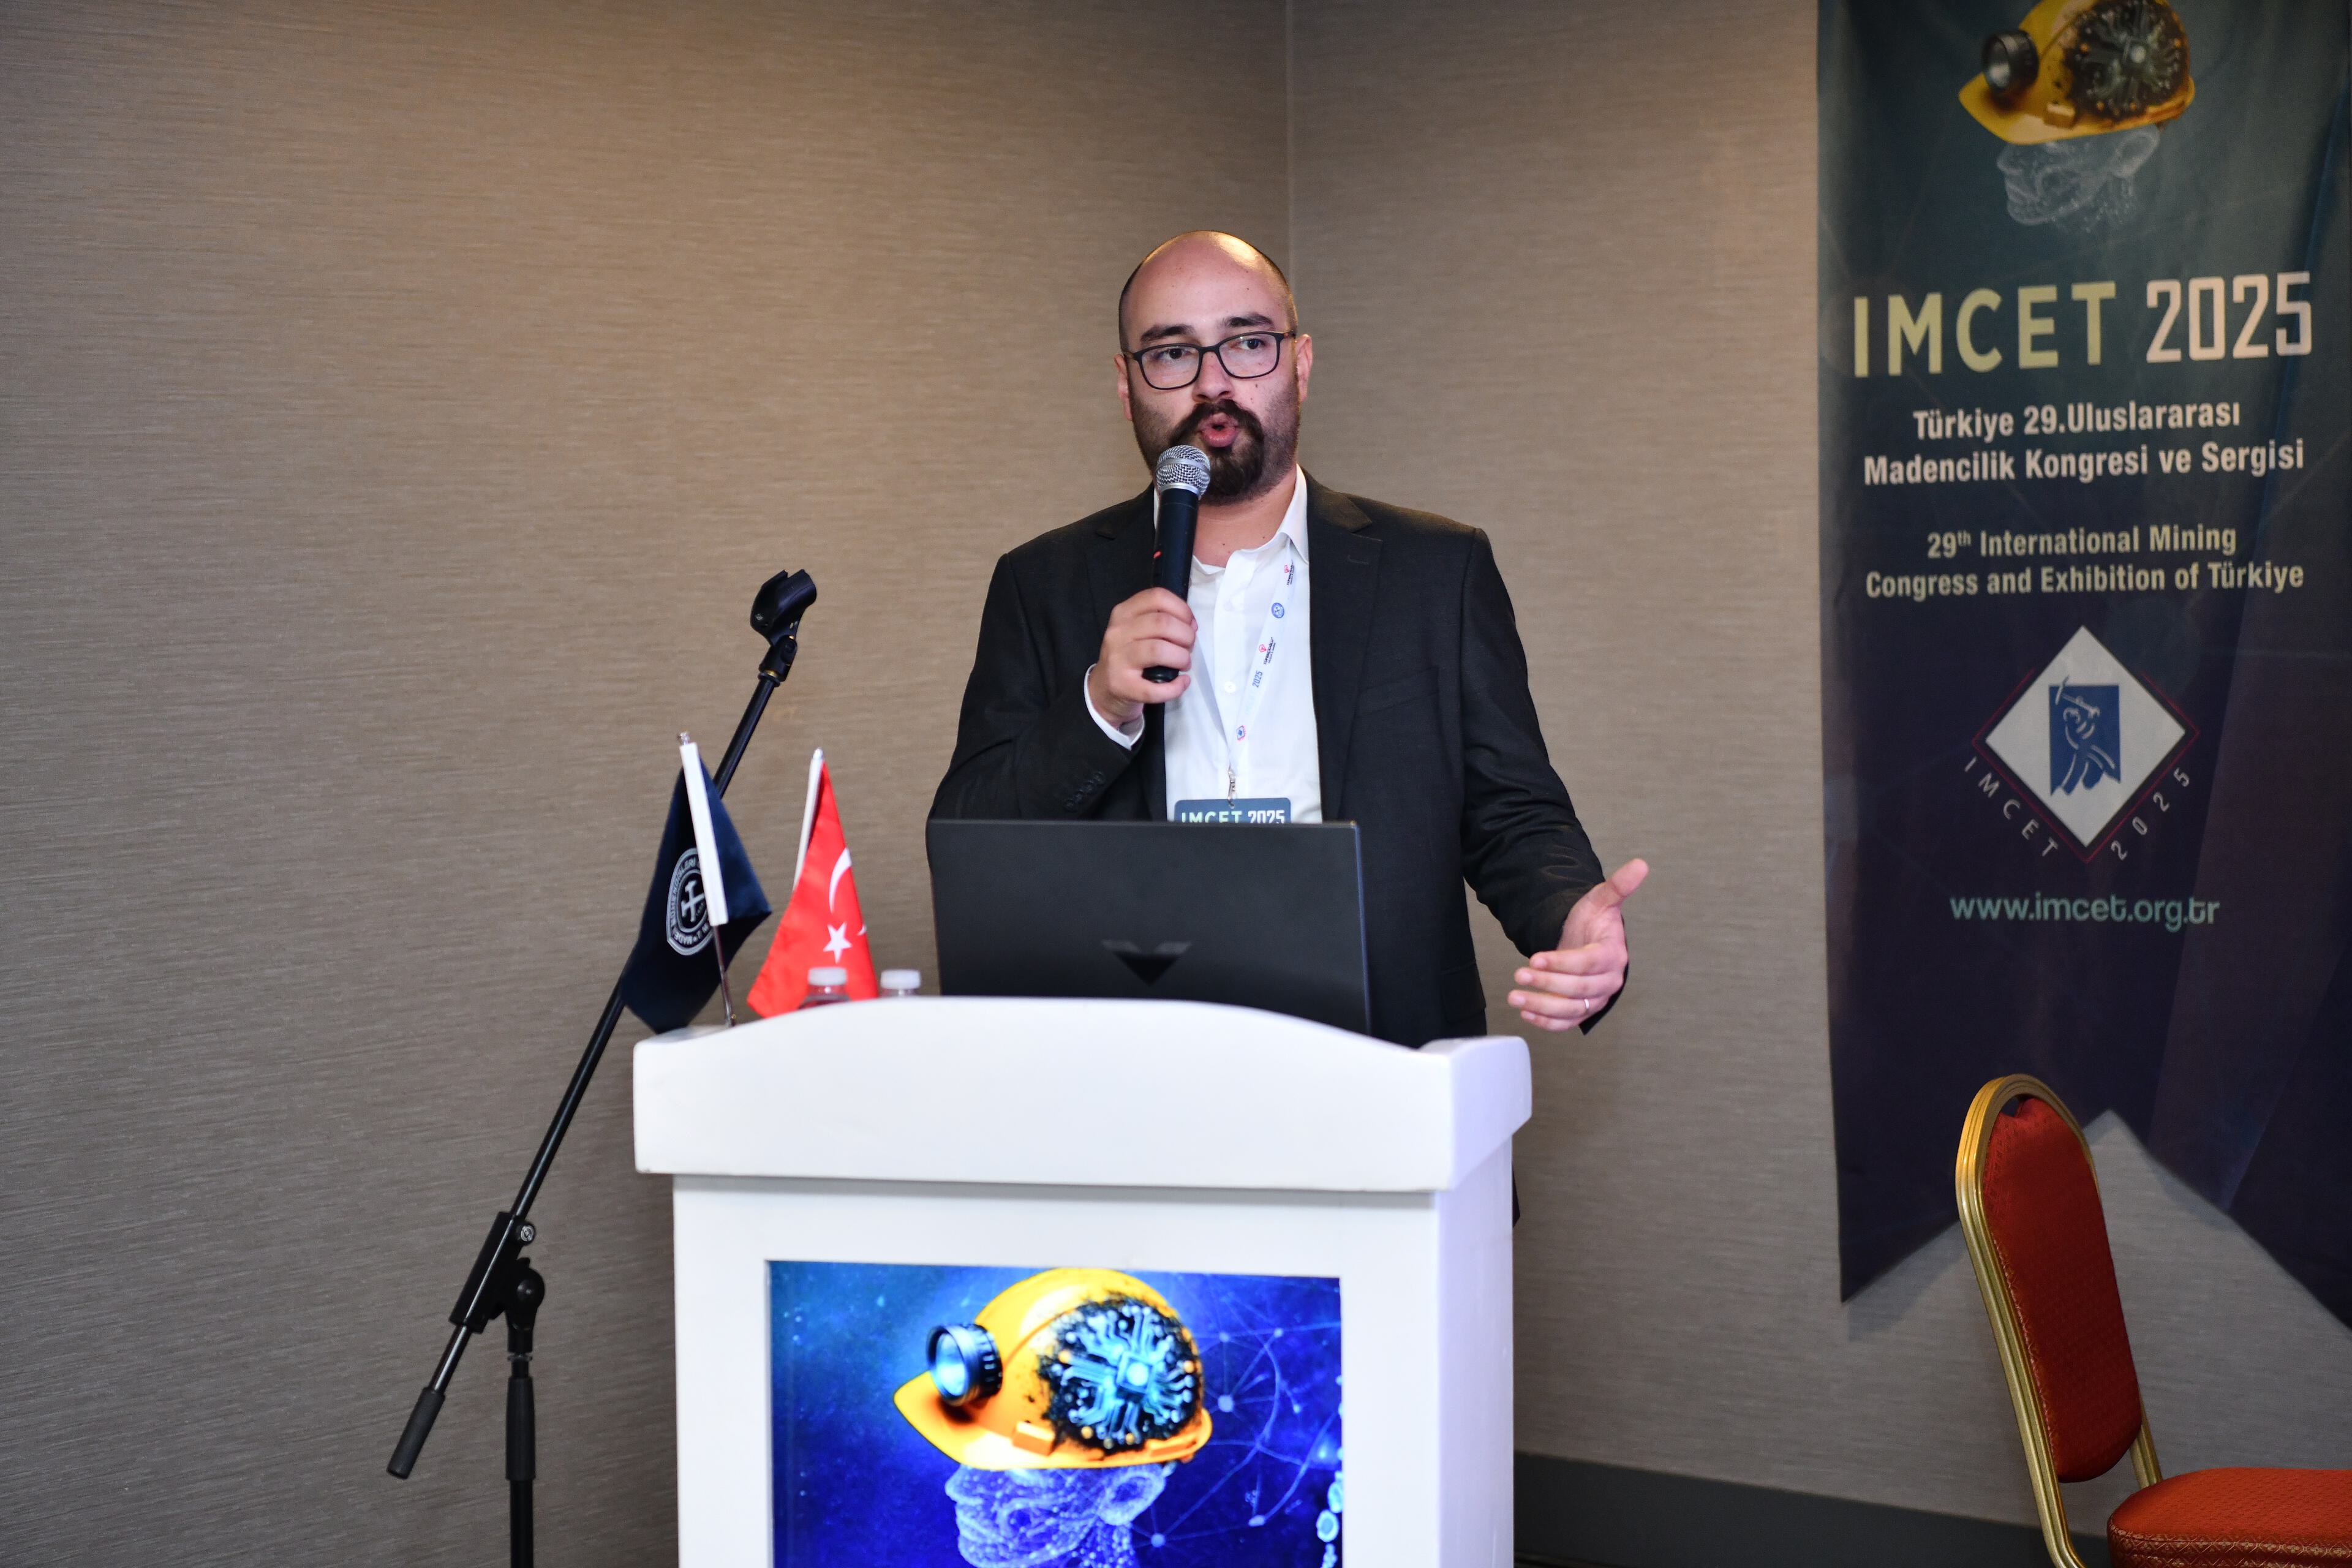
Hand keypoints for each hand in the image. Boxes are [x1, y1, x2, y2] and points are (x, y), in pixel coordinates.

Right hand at [1088, 588, 1194, 727]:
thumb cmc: (1128, 654)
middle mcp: (1118, 633)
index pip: (1157, 597)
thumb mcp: (1135, 629)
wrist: (1104, 688)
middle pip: (1162, 623)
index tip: (1190, 624)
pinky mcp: (1122, 686)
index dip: (1182, 609)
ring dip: (1182, 657)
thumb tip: (1191, 625)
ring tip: (1184, 663)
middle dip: (1186, 635)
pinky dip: (1176, 687)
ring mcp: (1118, 659)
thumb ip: (1159, 620)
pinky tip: (1182, 682)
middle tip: (1189, 647)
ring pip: (1159, 650)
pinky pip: (1155, 688)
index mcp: (1123, 613)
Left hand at [1507, 858, 1647, 1031]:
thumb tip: (1640, 865)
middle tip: (1519, 975)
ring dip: (1541, 1006)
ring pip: (1571, 1009)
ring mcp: (1595, 999)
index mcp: (1613, 956)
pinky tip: (1525, 1013)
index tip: (1535, 958)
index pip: (1589, 963)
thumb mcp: (1602, 900)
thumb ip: (1618, 885)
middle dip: (1547, 984)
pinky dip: (1546, 1022)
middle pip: (1579, 988)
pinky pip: (1566, 1023)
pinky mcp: (1581, 1011)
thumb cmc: (1594, 921)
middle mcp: (1607, 982)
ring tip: (1514, 997)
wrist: (1587, 940)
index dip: (1562, 963)